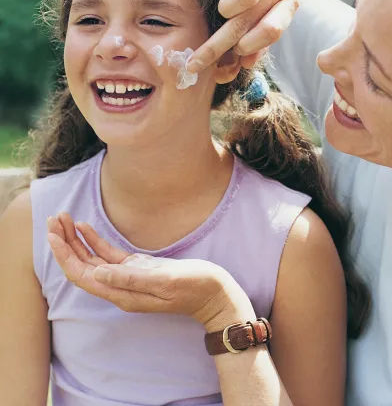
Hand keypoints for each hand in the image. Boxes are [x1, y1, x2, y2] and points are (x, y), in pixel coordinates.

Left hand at [47, 213, 254, 330]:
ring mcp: (129, 277)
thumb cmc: (195, 288)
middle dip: (65, 244)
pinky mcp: (139, 268)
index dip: (65, 255)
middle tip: (53, 219)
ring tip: (63, 219)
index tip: (53, 233)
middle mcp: (120, 287)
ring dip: (76, 241)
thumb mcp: (165, 282)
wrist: (215, 294)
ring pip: (92, 259)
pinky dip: (95, 241)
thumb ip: (131, 279)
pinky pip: (109, 254)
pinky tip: (85, 228)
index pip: (82, 275)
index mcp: (123, 294)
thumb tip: (96, 273)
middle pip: (82, 266)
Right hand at [186, 0, 297, 72]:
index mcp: (288, 3)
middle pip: (247, 22)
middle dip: (216, 47)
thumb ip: (257, 42)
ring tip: (224, 8)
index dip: (250, 47)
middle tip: (195, 63)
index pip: (272, 32)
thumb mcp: (263, 14)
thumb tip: (244, 65)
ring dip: (226, 9)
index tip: (234, 56)